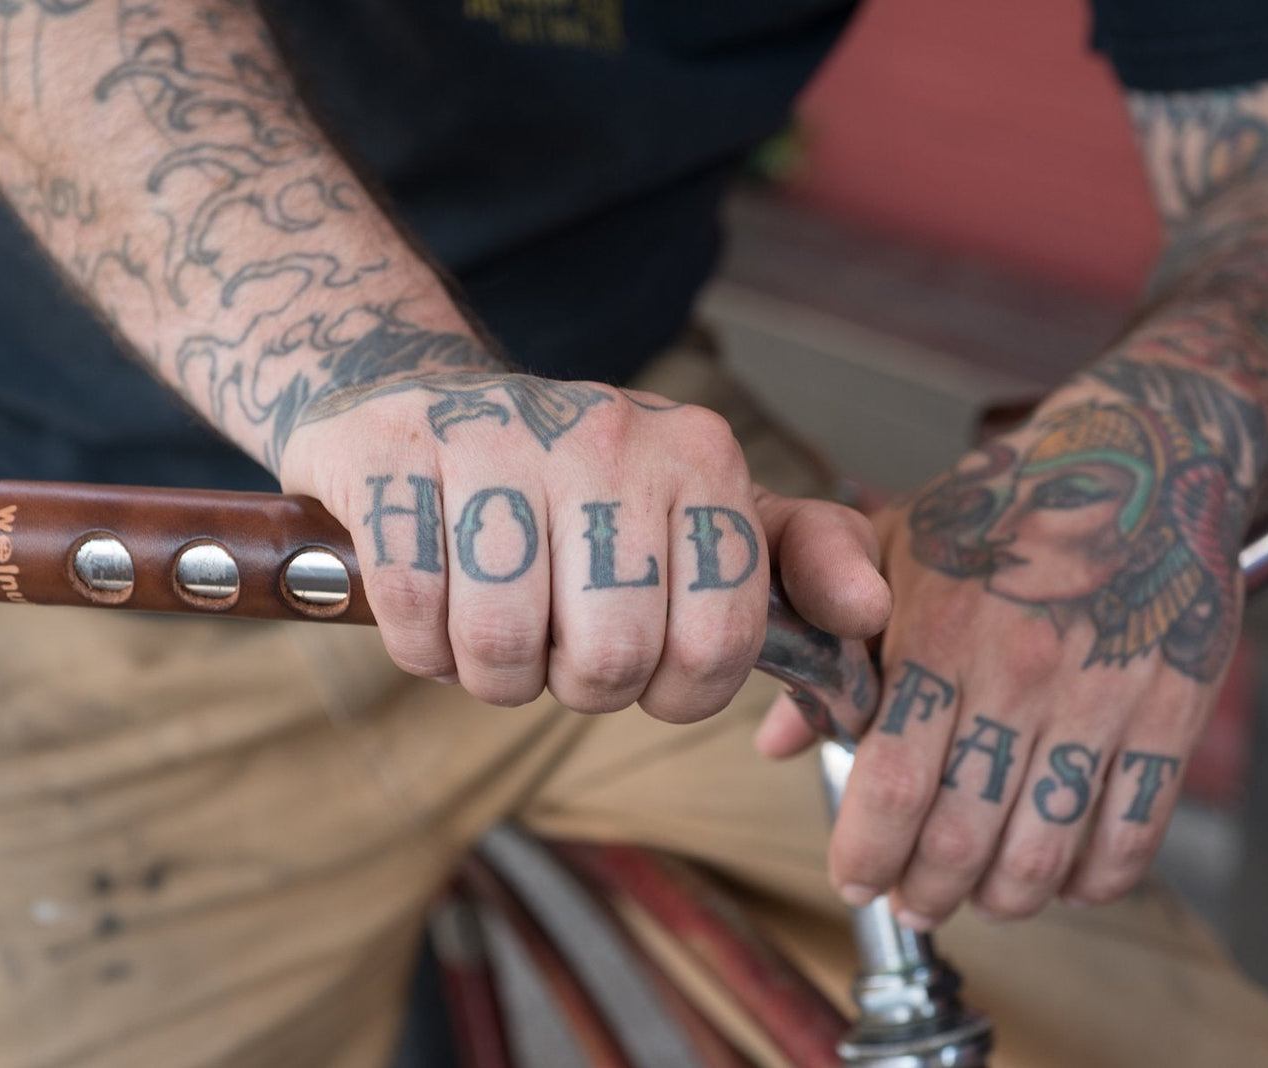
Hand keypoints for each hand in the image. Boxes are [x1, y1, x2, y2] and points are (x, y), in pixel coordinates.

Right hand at [280, 365, 889, 721]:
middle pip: (610, 659)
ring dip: (493, 673)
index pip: (718, 644)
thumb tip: (871, 615)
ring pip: (504, 647)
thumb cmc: (577, 483)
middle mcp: (609, 437)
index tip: (646, 668)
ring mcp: (497, 440)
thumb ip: (799, 559)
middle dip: (578, 686)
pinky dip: (421, 646)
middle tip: (559, 645)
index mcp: (701, 456)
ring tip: (494, 629)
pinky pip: (416, 619)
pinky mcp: (395, 456)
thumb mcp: (702, 507)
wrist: (426, 402)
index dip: (675, 691)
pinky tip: (434, 603)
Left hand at [760, 402, 1248, 925]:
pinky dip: (1093, 880)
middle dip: (924, 890)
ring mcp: (1099, 699)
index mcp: (939, 635)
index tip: (853, 879)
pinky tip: (1066, 878)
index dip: (866, 853)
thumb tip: (775, 739)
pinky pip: (1132, 834)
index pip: (892, 780)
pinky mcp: (1170, 712)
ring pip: (1043, 852)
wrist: (1139, 458)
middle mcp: (1017, 675)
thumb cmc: (1001, 506)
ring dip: (1002, 898)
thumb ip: (831, 648)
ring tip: (981, 896)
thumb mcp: (894, 554)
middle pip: (960, 834)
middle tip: (911, 901)